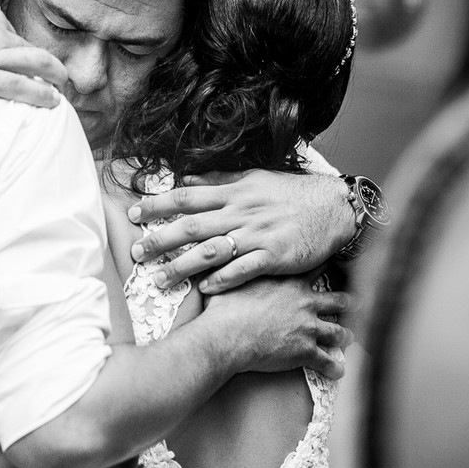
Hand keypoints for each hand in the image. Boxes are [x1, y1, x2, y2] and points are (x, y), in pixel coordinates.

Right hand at [0, 6, 67, 107]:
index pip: (15, 37)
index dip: (25, 55)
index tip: (31, 68)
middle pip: (32, 48)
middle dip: (51, 64)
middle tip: (60, 77)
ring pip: (36, 63)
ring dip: (55, 77)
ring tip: (62, 89)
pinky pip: (21, 86)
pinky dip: (41, 93)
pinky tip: (50, 101)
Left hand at [127, 170, 354, 293]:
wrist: (335, 207)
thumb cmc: (292, 193)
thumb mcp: (254, 178)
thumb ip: (219, 179)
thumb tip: (186, 178)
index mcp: (233, 192)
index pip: (186, 197)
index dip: (157, 204)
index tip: (133, 212)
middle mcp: (240, 213)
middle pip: (191, 226)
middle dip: (160, 240)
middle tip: (135, 253)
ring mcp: (257, 235)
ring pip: (211, 251)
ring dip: (182, 267)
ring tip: (159, 281)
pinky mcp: (274, 256)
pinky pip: (243, 270)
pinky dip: (222, 280)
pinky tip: (204, 289)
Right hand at [203, 270, 353, 379]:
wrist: (226, 336)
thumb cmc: (223, 308)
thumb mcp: (229, 279)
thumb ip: (235, 269)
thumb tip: (219, 259)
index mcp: (289, 282)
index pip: (316, 268)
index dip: (327, 264)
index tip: (333, 262)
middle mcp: (305, 303)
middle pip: (336, 300)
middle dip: (347, 302)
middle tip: (354, 302)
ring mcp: (309, 328)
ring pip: (337, 332)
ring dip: (344, 336)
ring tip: (349, 338)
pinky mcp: (306, 351)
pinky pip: (328, 362)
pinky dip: (335, 368)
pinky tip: (339, 372)